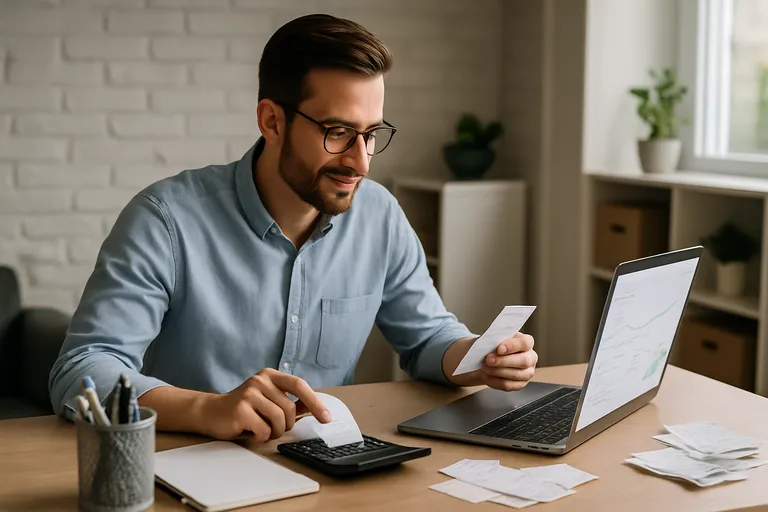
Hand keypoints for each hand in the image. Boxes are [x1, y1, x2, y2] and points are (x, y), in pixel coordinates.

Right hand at [199, 368, 330, 440]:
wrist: (211, 412)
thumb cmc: (245, 409)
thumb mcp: (269, 401)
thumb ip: (292, 403)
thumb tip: (317, 409)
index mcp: (270, 375)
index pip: (299, 385)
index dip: (315, 401)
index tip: (326, 417)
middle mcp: (260, 380)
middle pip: (289, 408)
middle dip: (286, 425)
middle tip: (274, 427)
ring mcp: (249, 393)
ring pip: (278, 420)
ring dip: (274, 432)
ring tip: (262, 429)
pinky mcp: (240, 409)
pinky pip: (264, 430)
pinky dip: (261, 437)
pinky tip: (251, 431)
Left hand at [479, 332, 537, 390]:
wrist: (490, 359)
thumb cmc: (495, 346)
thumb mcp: (495, 338)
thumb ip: (495, 339)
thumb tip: (489, 343)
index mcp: (527, 342)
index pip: (525, 343)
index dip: (512, 346)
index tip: (499, 349)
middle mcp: (531, 358)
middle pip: (523, 361)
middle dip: (503, 361)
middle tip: (489, 360)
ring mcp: (527, 373)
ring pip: (516, 374)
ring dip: (497, 371)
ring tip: (485, 367)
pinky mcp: (520, 384)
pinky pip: (508, 385)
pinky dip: (495, 381)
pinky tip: (486, 375)